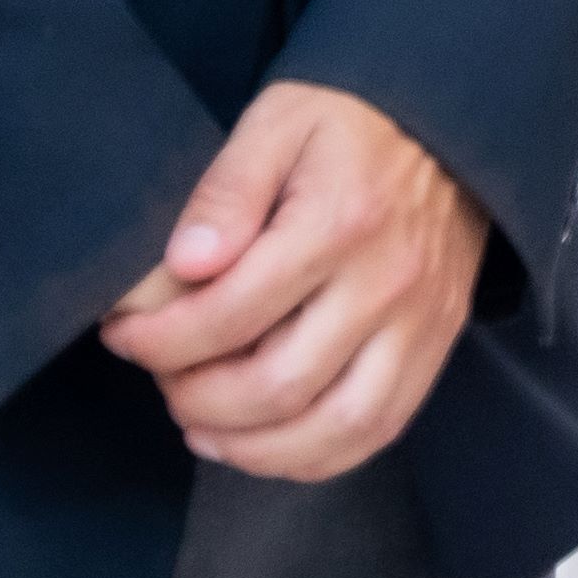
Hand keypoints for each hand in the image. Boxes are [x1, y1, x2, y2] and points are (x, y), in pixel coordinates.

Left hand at [99, 80, 484, 480]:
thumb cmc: (350, 122)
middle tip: (164, 378)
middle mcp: (386, 283)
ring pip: (333, 428)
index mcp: (339, 222)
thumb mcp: (276, 123)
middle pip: (277, 386)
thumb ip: (225, 191)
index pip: (230, 314)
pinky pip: (379, 429)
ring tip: (203, 426)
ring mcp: (419, 322)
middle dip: (195, 398)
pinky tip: (267, 442)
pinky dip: (316, 456)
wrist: (452, 122)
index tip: (126, 333)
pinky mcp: (437, 344)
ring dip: (252, 447)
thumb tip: (184, 265)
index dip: (159, 341)